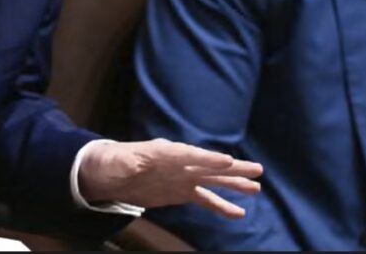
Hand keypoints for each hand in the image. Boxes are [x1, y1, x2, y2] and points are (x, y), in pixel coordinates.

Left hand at [78, 138, 262, 218]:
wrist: (109, 173)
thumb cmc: (112, 163)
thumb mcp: (117, 161)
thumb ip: (127, 162)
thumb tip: (133, 163)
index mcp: (166, 152)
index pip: (190, 155)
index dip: (208, 158)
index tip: (227, 161)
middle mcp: (180, 163)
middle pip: (211, 165)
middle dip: (233, 168)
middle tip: (256, 170)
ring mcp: (183, 178)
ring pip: (214, 180)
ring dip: (235, 184)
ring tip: (257, 188)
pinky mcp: (181, 192)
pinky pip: (206, 199)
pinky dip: (222, 206)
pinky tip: (238, 213)